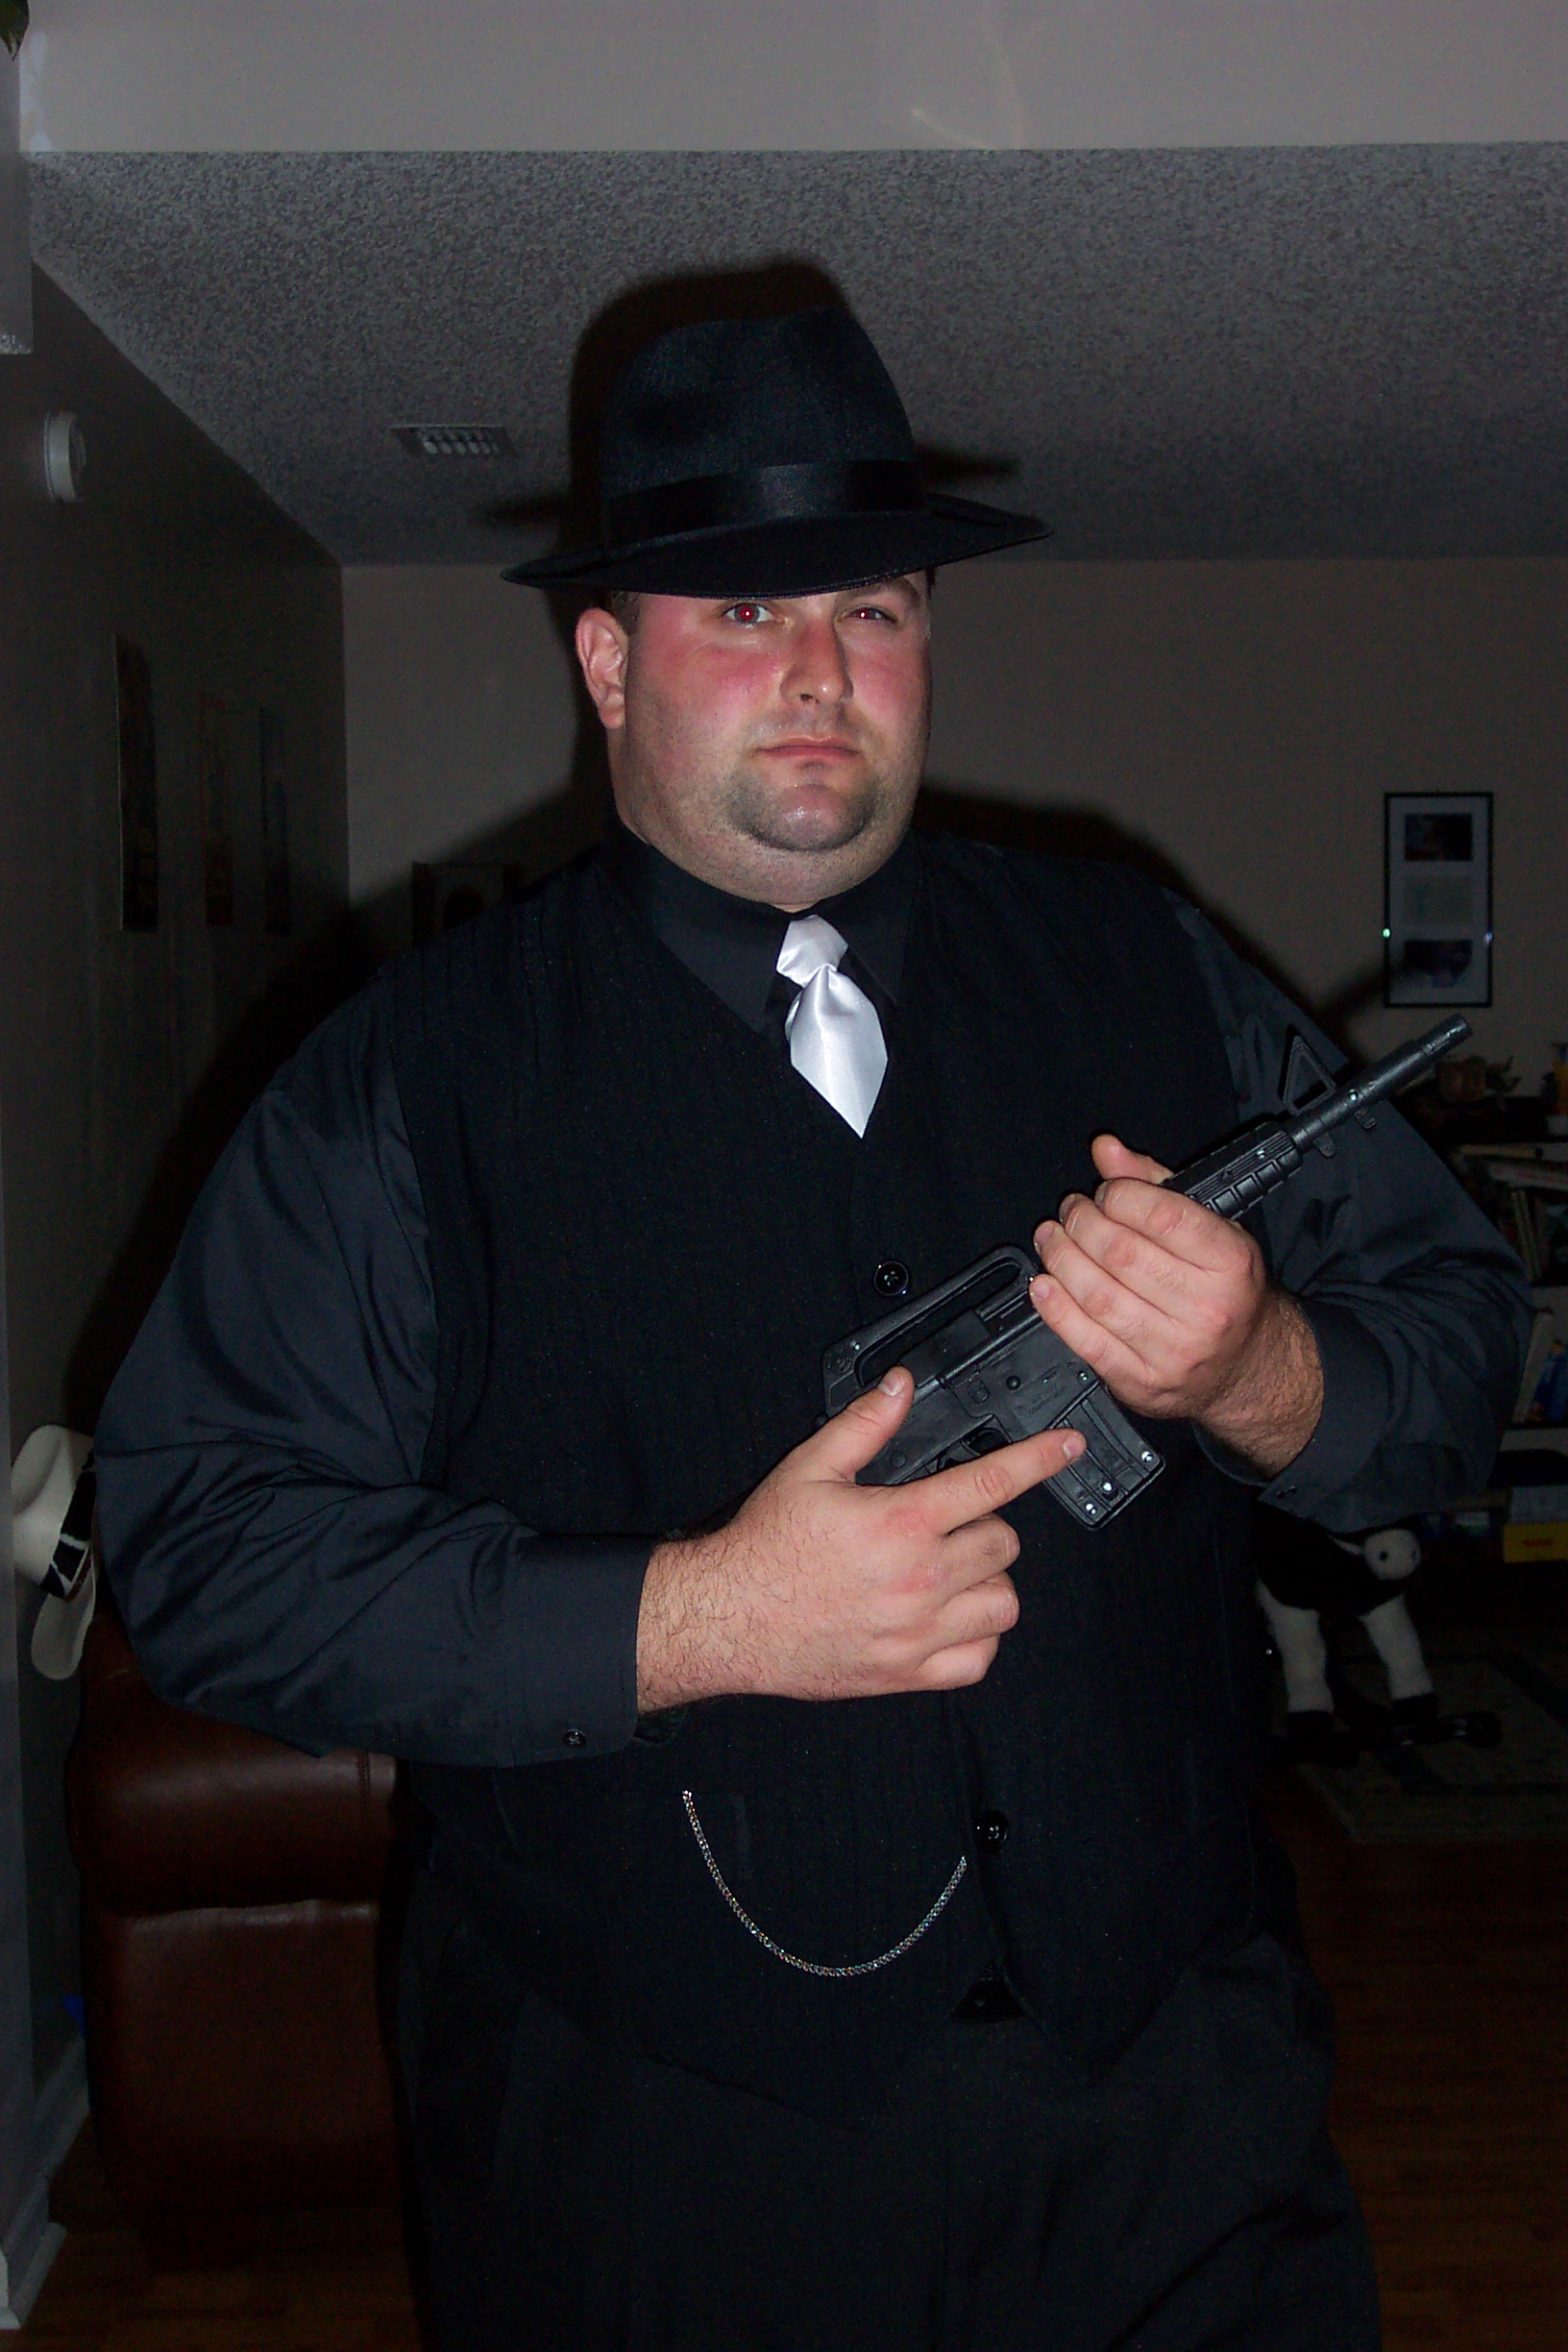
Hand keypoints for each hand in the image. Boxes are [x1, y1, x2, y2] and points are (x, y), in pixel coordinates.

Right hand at [635, 1372, 1085, 1712]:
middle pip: (1004, 1543)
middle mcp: (919, 1580)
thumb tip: (900, 1387)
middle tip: (949, 1523)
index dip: (1039, 1458)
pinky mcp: (909, 1673)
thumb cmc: (766, 1548)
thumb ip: (865, 1425)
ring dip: (987, 1581)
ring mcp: (919, 1632)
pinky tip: (947, 1617)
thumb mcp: (809, 1469)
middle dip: (986, 1524)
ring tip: (952, 1569)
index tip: (1067, 1445)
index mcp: (900, 1523)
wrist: (729, 1618)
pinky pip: (978, 1658)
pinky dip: (975, 1637)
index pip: (991, 1483)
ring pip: (1002, 1603)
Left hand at [1031, 1134, 1322, 1475]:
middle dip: (1082, 1222)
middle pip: (1120, 1253)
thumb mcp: (1211, 1228)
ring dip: (1061, 1259)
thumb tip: (1106, 1149)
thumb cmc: (1225, 1290)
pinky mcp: (1142, 1382)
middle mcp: (1208, 1310)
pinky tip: (1044, 1284)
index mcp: (1231, 1263)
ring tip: (1052, 1238)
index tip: (1104, 1191)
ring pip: (1097, 1296)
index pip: (1162, 1216)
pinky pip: (1086, 1341)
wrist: (1245, 1365)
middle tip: (1072, 1211)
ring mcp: (1174, 1351)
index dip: (1119, 1195)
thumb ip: (1156, 1185)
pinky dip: (1056, 1308)